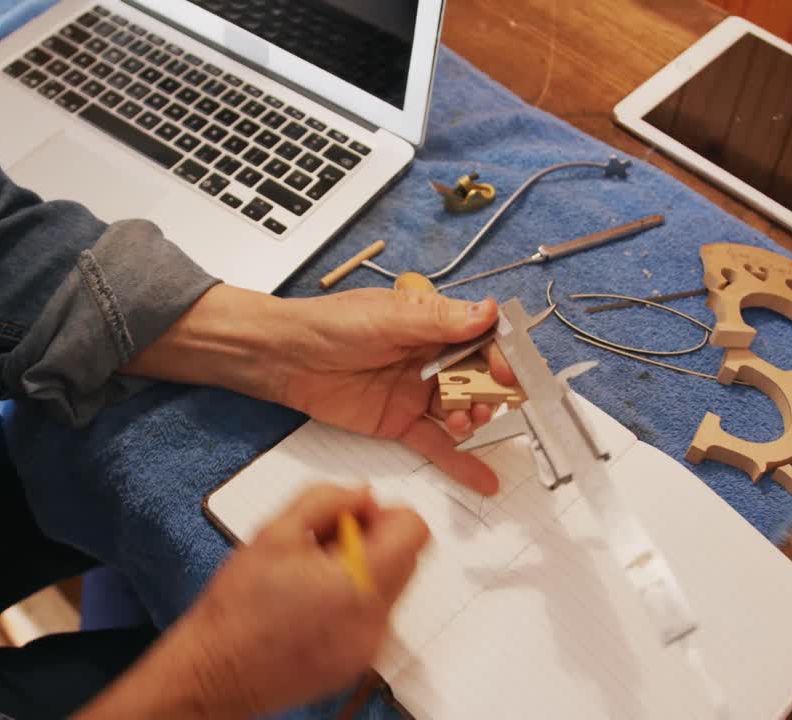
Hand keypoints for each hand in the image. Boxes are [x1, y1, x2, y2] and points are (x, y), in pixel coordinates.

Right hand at [77, 484, 428, 718]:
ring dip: (361, 571)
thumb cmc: (237, 608)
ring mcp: (368, 647)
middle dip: (372, 540)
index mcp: (358, 583)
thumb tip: (362, 495)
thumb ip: (325, 499)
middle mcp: (373, 620)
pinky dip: (351, 601)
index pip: (414, 531)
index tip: (353, 518)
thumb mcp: (274, 532)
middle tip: (322, 543)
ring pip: (389, 587)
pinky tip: (309, 604)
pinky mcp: (356, 663)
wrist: (215, 672)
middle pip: (405, 558)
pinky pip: (372, 618)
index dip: (385, 514)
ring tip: (309, 576)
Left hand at [121, 284, 514, 494]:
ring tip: (464, 424)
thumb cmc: (330, 326)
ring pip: (461, 410)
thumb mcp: (387, 317)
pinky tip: (485, 478)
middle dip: (488, 393)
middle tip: (484, 403)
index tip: (506, 372)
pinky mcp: (400, 422)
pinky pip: (437, 443)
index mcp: (431, 324)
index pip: (481, 338)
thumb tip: (487, 311)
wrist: (285, 358)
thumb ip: (438, 321)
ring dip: (474, 421)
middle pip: (477, 378)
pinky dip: (461, 461)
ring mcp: (417, 392)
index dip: (499, 356)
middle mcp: (430, 358)